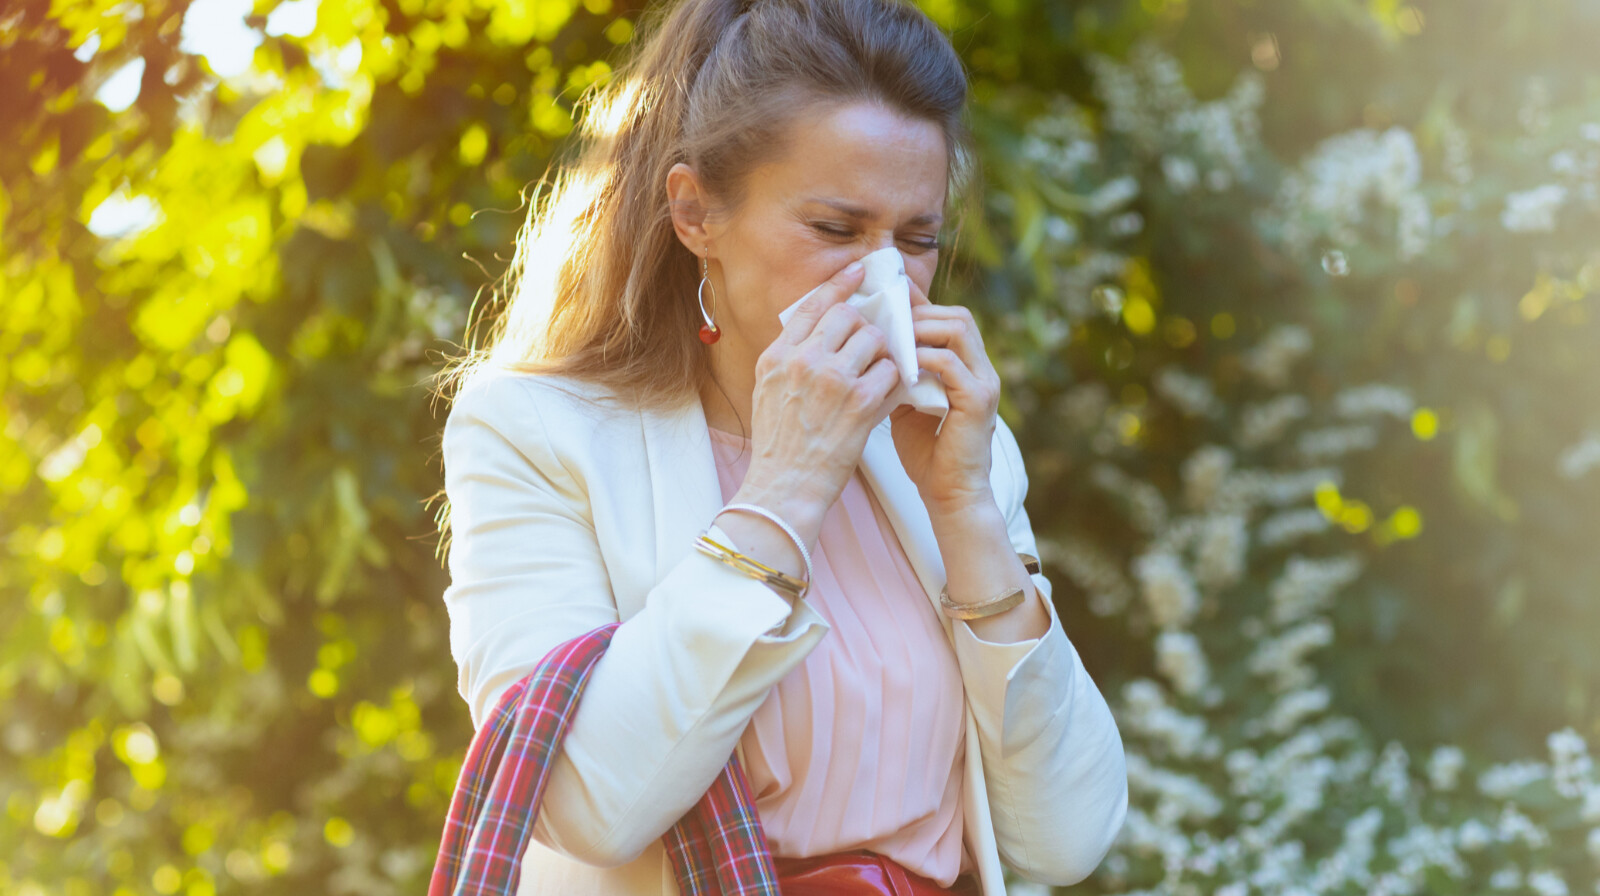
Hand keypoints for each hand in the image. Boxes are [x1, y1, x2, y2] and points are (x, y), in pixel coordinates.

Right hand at [727, 259, 900, 551]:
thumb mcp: (768, 393)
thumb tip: (816, 333)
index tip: (857, 272)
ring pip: (875, 340)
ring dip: (883, 355)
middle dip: (865, 327)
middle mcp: (803, 361)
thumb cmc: (779, 446)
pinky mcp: (861, 402)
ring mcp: (833, 380)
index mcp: (778, 356)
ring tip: (877, 375)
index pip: (812, 305)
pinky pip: (891, 371)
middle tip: (873, 344)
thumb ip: (789, 359)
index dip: (838, 285)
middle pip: (848, 317)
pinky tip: (889, 394)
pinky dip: (894, 381)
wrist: (785, 488)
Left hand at [887, 276, 1000, 517]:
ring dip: (921, 329)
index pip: (948, 318)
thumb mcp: (906, 403)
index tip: (887, 301)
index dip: (919, 305)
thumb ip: (898, 374)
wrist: (948, 495)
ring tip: (890, 339)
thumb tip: (869, 346)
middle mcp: (980, 369)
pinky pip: (951, 363)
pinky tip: (899, 366)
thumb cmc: (926, 453)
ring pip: (958, 328)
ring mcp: (983, 382)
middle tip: (885, 320)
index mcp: (966, 367)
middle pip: (957, 315)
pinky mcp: (978, 400)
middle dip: (919, 312)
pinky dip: (923, 358)